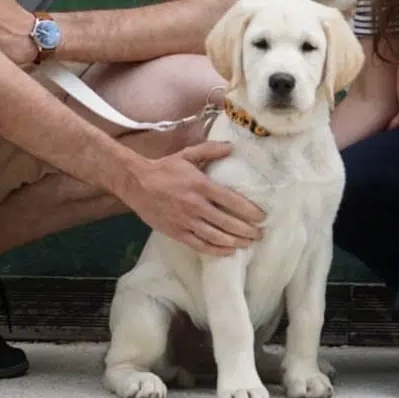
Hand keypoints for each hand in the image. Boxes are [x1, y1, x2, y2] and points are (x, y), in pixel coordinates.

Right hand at [125, 142, 264, 255]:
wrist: (136, 183)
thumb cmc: (164, 169)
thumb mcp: (187, 155)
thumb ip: (210, 150)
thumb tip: (232, 146)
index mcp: (200, 185)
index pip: (231, 200)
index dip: (249, 211)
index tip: (262, 217)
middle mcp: (195, 205)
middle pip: (227, 222)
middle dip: (246, 230)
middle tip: (259, 234)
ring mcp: (185, 221)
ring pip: (215, 236)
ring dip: (235, 241)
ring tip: (249, 244)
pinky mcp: (176, 232)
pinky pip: (200, 245)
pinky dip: (216, 250)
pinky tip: (228, 250)